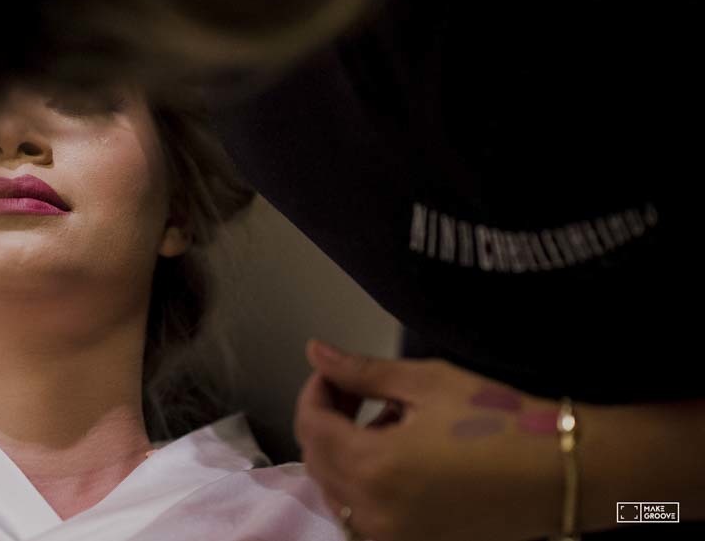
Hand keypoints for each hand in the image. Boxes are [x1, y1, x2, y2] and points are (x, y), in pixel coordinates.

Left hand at [294, 340, 562, 540]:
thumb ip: (362, 371)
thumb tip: (316, 353)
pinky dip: (363, 484)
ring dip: (342, 452)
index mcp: (373, 468)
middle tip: (355, 390)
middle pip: (316, 460)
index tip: (334, 372)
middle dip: (326, 418)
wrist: (564, 474)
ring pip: (335, 491)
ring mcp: (392, 538)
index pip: (310, 425)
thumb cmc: (500, 420)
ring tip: (382, 420)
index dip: (316, 390)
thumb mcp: (426, 384)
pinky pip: (362, 515)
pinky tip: (395, 456)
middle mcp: (374, 514)